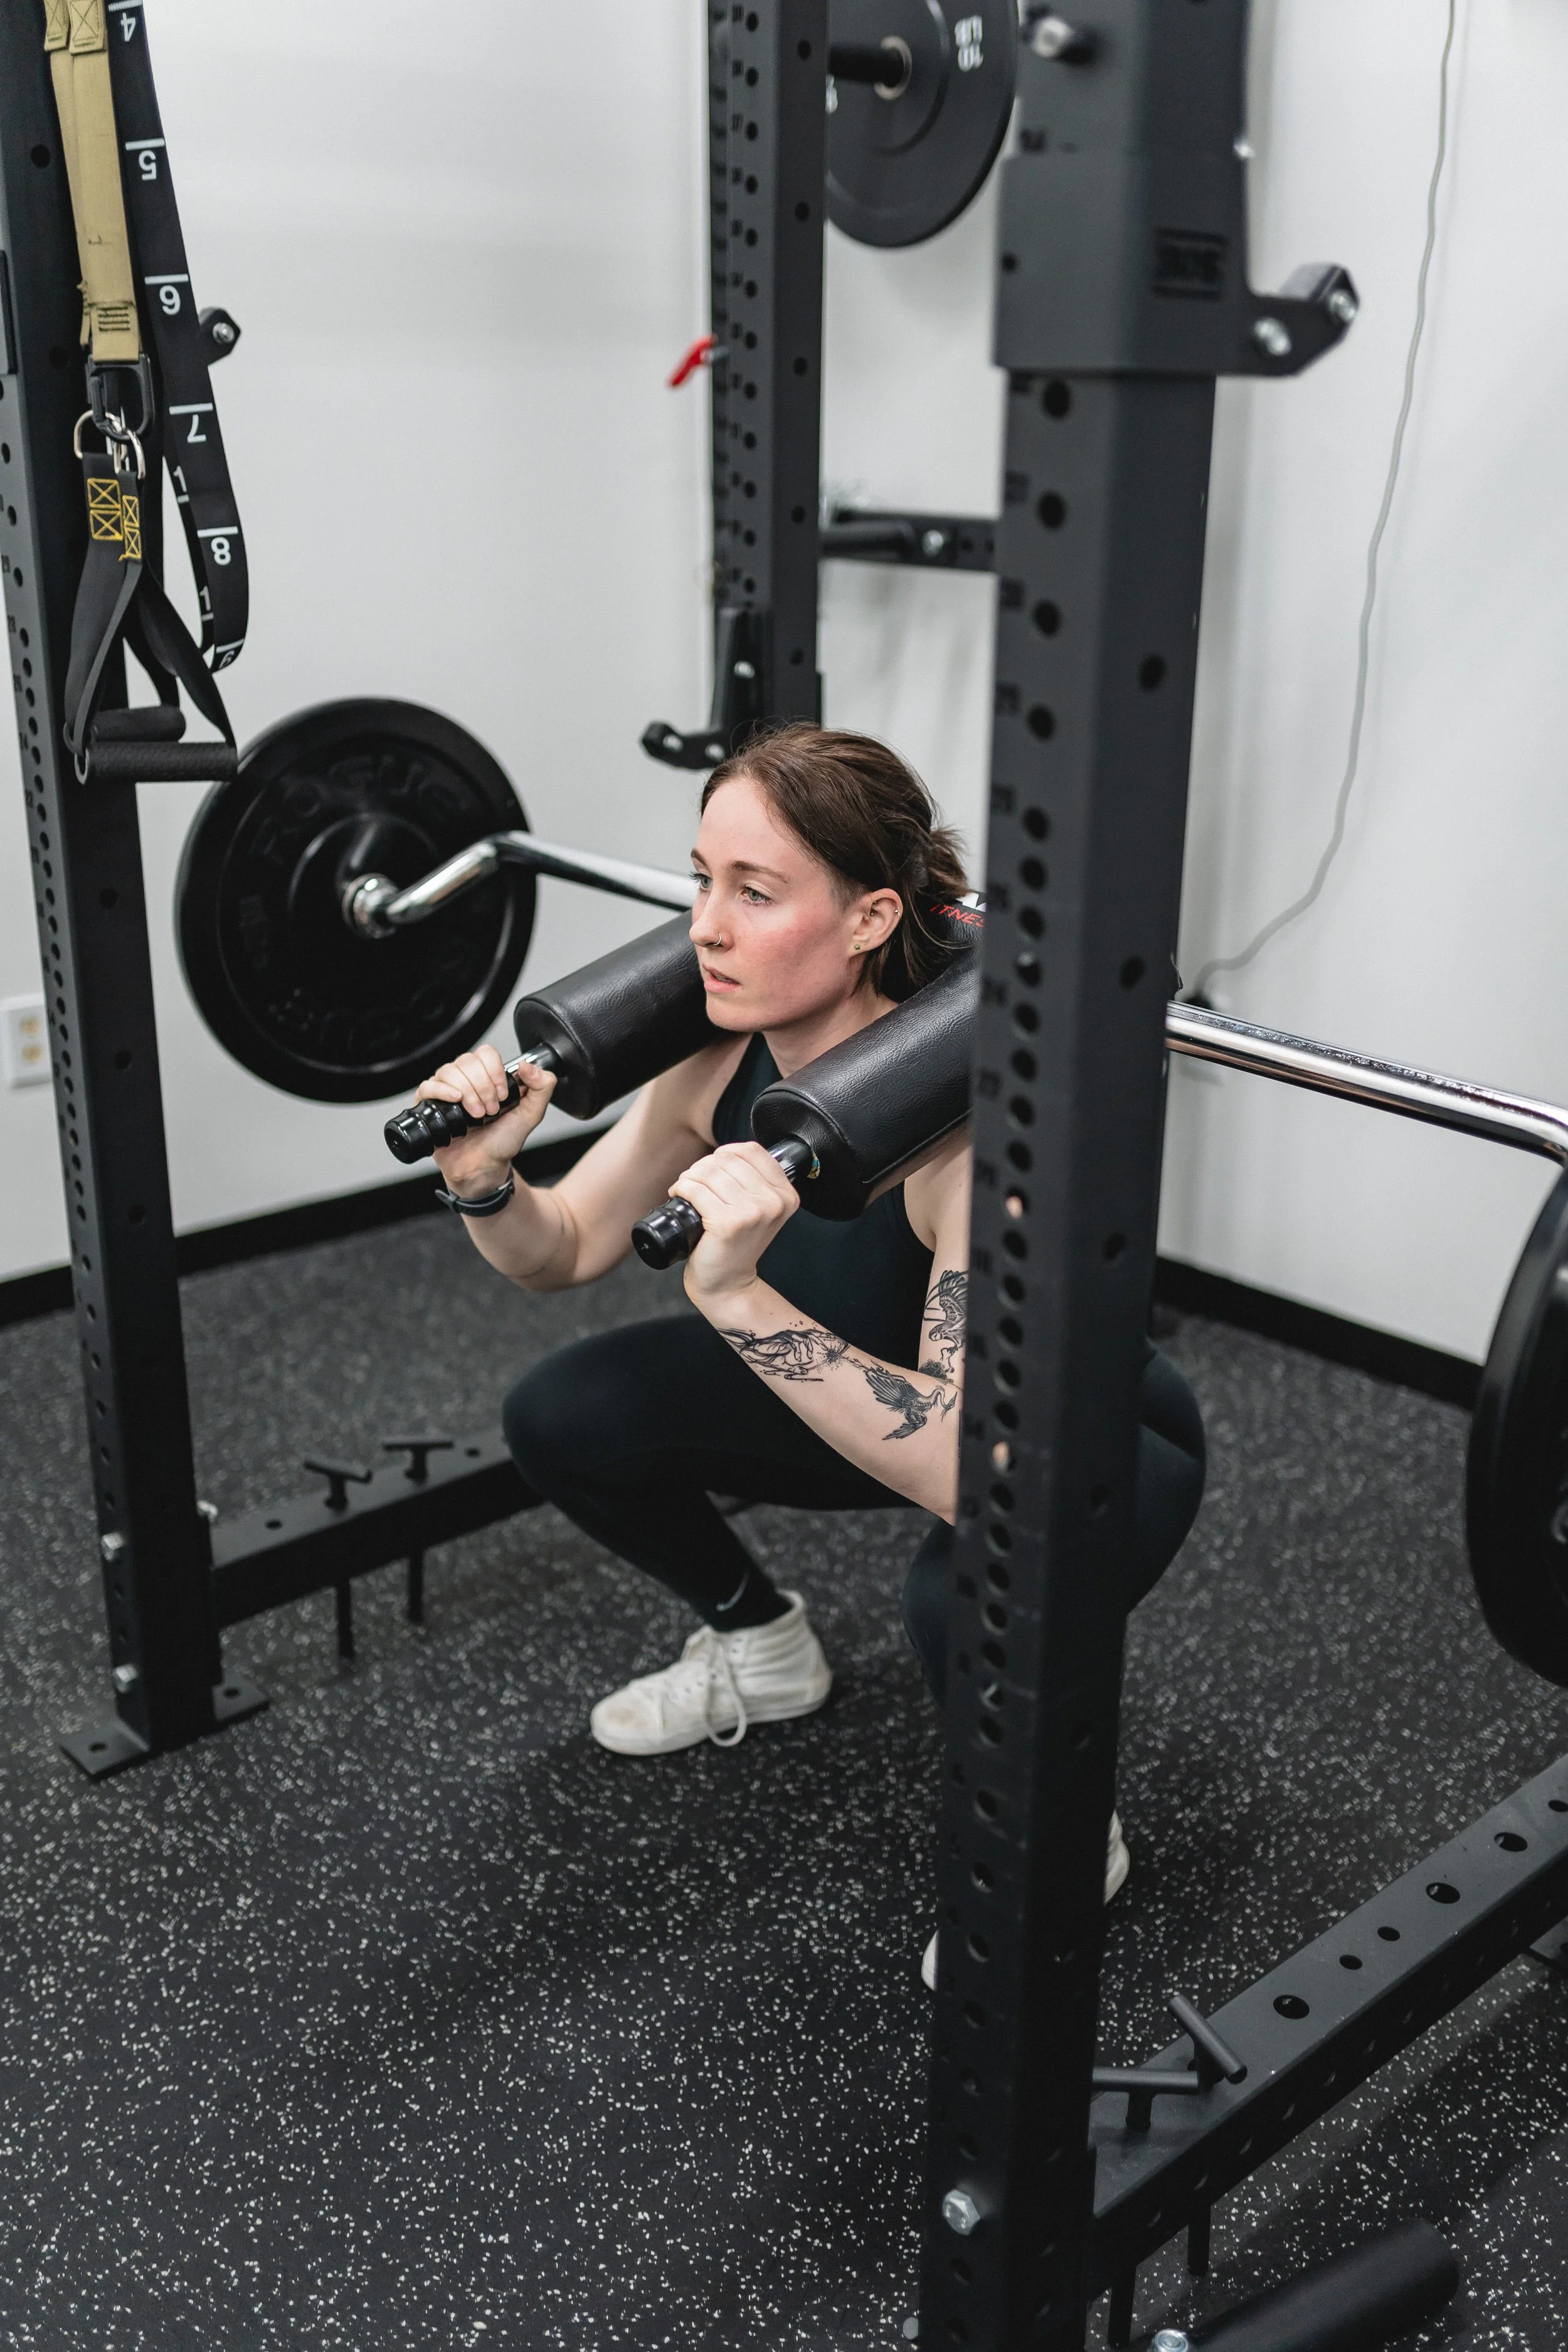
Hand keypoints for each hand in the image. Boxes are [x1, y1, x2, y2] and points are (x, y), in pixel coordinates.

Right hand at [418, 1044, 556, 1196]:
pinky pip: (427, 1085)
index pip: (486, 1054)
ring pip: (448, 1071)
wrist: (483, 1168)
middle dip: (482, 1086)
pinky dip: (442, 1090)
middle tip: (490, 1110)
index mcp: (489, 1078)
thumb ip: (542, 1087)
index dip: (494, 1071)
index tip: (503, 1095)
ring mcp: (447, 1091)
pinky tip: (455, 1101)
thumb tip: (528, 1064)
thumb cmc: (502, 1143)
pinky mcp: (430, 1105)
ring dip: (466, 1092)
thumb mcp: (531, 1115)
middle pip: (467, 1061)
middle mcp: (467, 1080)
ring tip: (476, 1115)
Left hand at [671, 1142, 798, 1308]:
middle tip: (695, 1183)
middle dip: (703, 1167)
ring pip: (709, 1172)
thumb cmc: (737, 1246)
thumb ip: (756, 1181)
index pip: (752, 1150)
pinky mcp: (728, 1223)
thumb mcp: (760, 1210)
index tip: (714, 1168)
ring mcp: (752, 1212)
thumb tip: (726, 1153)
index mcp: (785, 1194)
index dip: (726, 1153)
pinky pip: (695, 1189)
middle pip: (727, 1159)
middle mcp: (773, 1202)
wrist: (728, 1284)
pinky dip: (682, 1189)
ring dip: (690, 1177)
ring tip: (687, 1190)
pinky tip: (680, 1197)